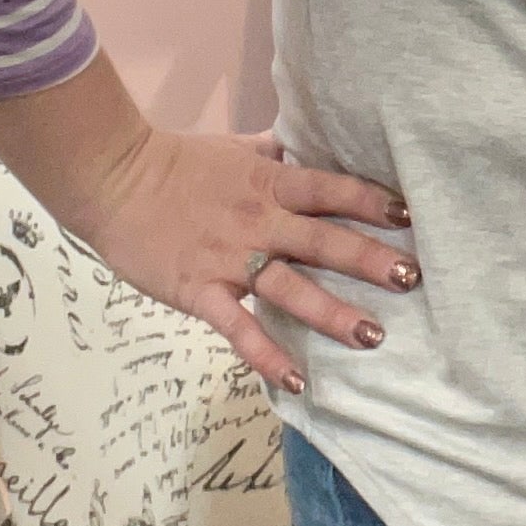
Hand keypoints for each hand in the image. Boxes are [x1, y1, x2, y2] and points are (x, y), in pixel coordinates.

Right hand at [79, 122, 417, 387]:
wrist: (112, 179)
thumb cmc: (177, 163)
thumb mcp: (236, 148)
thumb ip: (276, 153)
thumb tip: (310, 143)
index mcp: (269, 184)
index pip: (331, 189)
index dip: (371, 201)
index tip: (412, 216)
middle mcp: (259, 222)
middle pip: (323, 241)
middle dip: (369, 259)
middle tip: (412, 278)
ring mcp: (231, 260)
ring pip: (291, 288)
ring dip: (333, 313)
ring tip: (373, 336)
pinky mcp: (201, 292)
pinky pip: (239, 329)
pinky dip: (267, 356)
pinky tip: (298, 382)